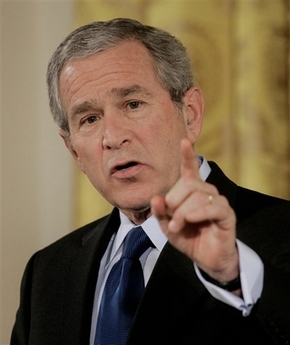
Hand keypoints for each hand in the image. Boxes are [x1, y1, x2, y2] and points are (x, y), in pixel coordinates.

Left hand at [151, 138, 238, 282]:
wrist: (205, 259)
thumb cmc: (188, 238)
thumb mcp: (168, 226)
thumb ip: (161, 213)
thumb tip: (155, 198)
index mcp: (191, 193)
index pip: (190, 170)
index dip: (187, 156)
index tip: (184, 141)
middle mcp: (206, 193)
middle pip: (189, 183)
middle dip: (175, 200)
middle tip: (171, 218)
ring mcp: (217, 202)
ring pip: (199, 195)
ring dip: (183, 211)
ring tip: (177, 226)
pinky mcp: (227, 215)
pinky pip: (214, 207)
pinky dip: (199, 212)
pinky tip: (191, 219)